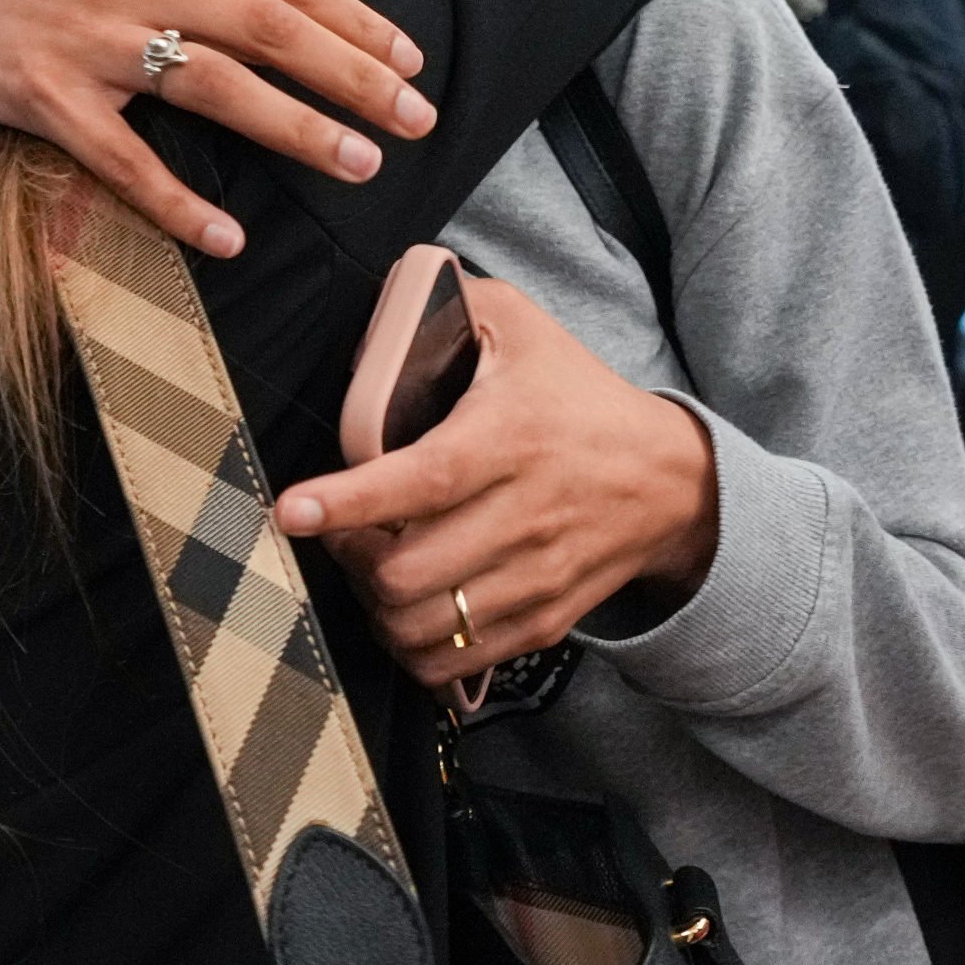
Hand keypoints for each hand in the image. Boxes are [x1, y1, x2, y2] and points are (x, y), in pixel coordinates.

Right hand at [0, 0, 435, 258]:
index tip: (408, 60)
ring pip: (213, 87)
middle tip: (418, 120)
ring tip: (359, 166)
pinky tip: (227, 237)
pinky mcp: (48, 99)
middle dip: (353, 77)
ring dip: (295, 130)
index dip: (352, 19)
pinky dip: (176, 202)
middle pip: (267, 29)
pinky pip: (122, 160)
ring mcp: (92, 43)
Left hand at [275, 275, 720, 684]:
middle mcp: (525, 516)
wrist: (672, 481)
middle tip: (336, 529)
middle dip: (349, 558)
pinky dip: (411, 646)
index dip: (350, 501)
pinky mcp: (543, 621)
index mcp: (510, 438)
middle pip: (408, 572)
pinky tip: (402, 608)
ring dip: (373, 605)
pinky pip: (454, 661)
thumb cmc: (577, 397)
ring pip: (425, 626)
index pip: (422, 480)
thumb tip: (375, 317)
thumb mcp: (522, 325)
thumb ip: (444, 303)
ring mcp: (536, 578)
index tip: (293, 510)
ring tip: (368, 566)